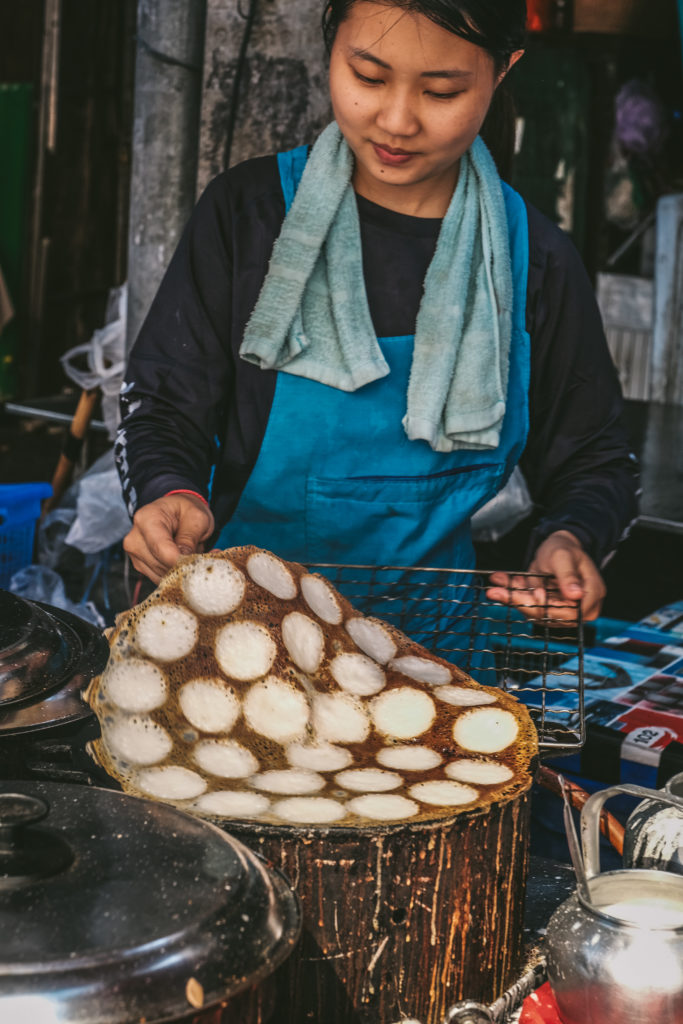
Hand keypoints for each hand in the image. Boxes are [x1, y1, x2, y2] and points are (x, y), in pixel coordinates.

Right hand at [123, 493, 214, 583]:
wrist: (176, 511)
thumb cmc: (186, 511)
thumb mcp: (197, 518)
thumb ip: (189, 539)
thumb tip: (184, 561)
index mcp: (146, 519)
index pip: (162, 549)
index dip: (182, 560)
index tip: (199, 562)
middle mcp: (135, 538)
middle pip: (161, 565)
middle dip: (185, 566)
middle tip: (205, 559)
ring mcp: (136, 554)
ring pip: (161, 575)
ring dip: (182, 571)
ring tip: (196, 557)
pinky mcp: (141, 566)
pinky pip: (160, 578)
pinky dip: (176, 574)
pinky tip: (186, 563)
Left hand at [486, 530, 605, 622]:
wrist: (558, 546)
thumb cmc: (564, 548)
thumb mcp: (563, 557)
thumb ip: (568, 575)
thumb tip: (575, 595)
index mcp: (591, 594)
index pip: (570, 612)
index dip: (549, 607)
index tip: (532, 595)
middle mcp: (580, 607)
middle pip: (549, 614)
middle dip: (521, 602)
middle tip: (496, 592)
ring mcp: (564, 610)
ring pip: (535, 611)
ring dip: (513, 598)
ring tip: (493, 589)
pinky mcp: (548, 608)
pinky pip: (529, 606)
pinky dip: (513, 595)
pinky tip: (499, 585)